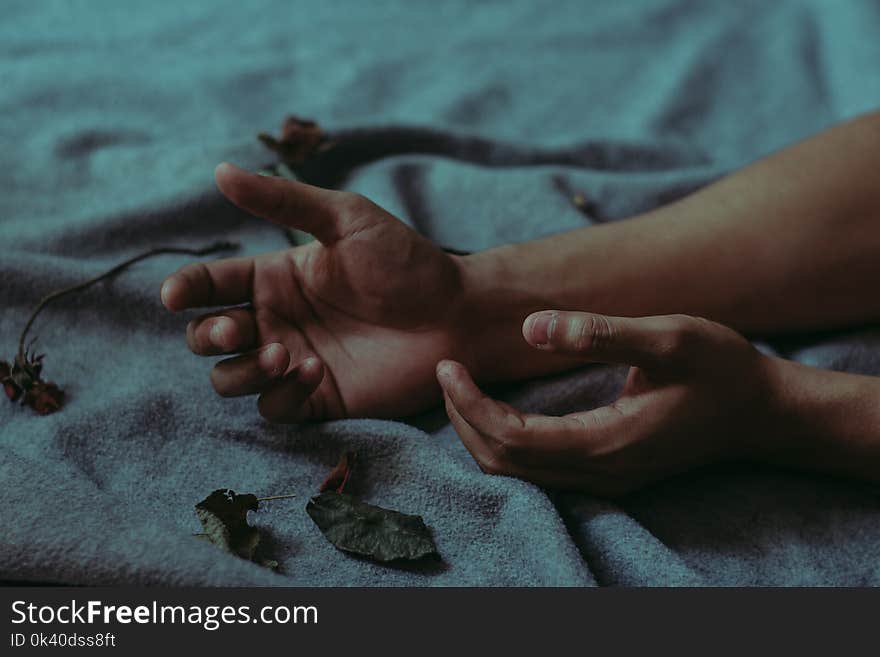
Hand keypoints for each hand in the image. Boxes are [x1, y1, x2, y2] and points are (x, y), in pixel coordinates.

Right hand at [161, 163, 470, 419]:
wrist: (455, 314)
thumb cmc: (406, 262)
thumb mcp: (345, 220)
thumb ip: (282, 200)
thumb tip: (220, 171)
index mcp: (274, 277)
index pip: (207, 286)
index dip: (182, 290)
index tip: (175, 296)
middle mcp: (276, 320)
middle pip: (206, 336)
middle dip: (207, 335)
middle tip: (239, 329)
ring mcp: (292, 361)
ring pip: (230, 377)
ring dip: (241, 369)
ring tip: (284, 352)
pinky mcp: (316, 398)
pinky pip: (272, 407)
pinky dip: (278, 394)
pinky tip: (312, 371)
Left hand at [437, 311, 786, 495]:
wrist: (763, 414)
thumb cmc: (721, 369)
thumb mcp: (669, 338)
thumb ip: (600, 333)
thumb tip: (530, 327)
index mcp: (608, 442)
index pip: (512, 437)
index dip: (470, 405)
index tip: (448, 366)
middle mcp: (599, 473)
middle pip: (504, 463)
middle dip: (464, 419)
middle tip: (447, 373)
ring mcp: (604, 480)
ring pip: (517, 473)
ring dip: (480, 434)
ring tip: (462, 390)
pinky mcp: (607, 474)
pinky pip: (536, 471)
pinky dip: (504, 444)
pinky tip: (497, 411)